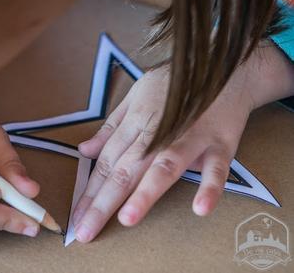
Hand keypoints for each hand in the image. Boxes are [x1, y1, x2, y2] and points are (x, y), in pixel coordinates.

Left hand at [72, 44, 293, 242]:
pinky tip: (199, 208)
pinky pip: (217, 167)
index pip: (107, 163)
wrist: (224, 67)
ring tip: (126, 219)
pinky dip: (210, 186)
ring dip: (145, 193)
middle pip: (127, 170)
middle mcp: (159, 132)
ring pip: (164, 167)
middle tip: (86, 232)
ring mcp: (191, 137)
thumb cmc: (174, 84)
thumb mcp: (135, 97)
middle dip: (104, 203)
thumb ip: (111, 127)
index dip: (90, 191)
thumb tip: (85, 150)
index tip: (76, 217)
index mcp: (136, 122)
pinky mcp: (221, 142)